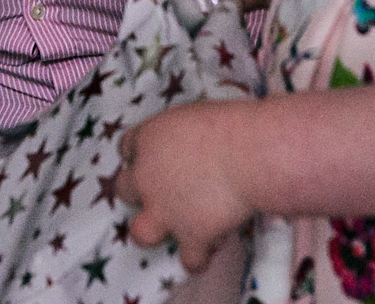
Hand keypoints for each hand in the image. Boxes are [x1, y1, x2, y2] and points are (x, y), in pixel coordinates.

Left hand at [115, 101, 253, 272]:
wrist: (250, 154)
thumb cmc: (230, 124)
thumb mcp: (193, 115)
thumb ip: (179, 134)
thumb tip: (188, 143)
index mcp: (148, 140)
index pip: (128, 146)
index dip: (140, 153)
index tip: (155, 156)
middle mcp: (147, 178)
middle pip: (124, 188)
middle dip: (141, 190)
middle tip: (164, 189)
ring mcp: (165, 211)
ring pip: (140, 232)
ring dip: (154, 230)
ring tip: (173, 226)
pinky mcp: (191, 236)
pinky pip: (190, 259)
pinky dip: (200, 257)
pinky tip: (210, 249)